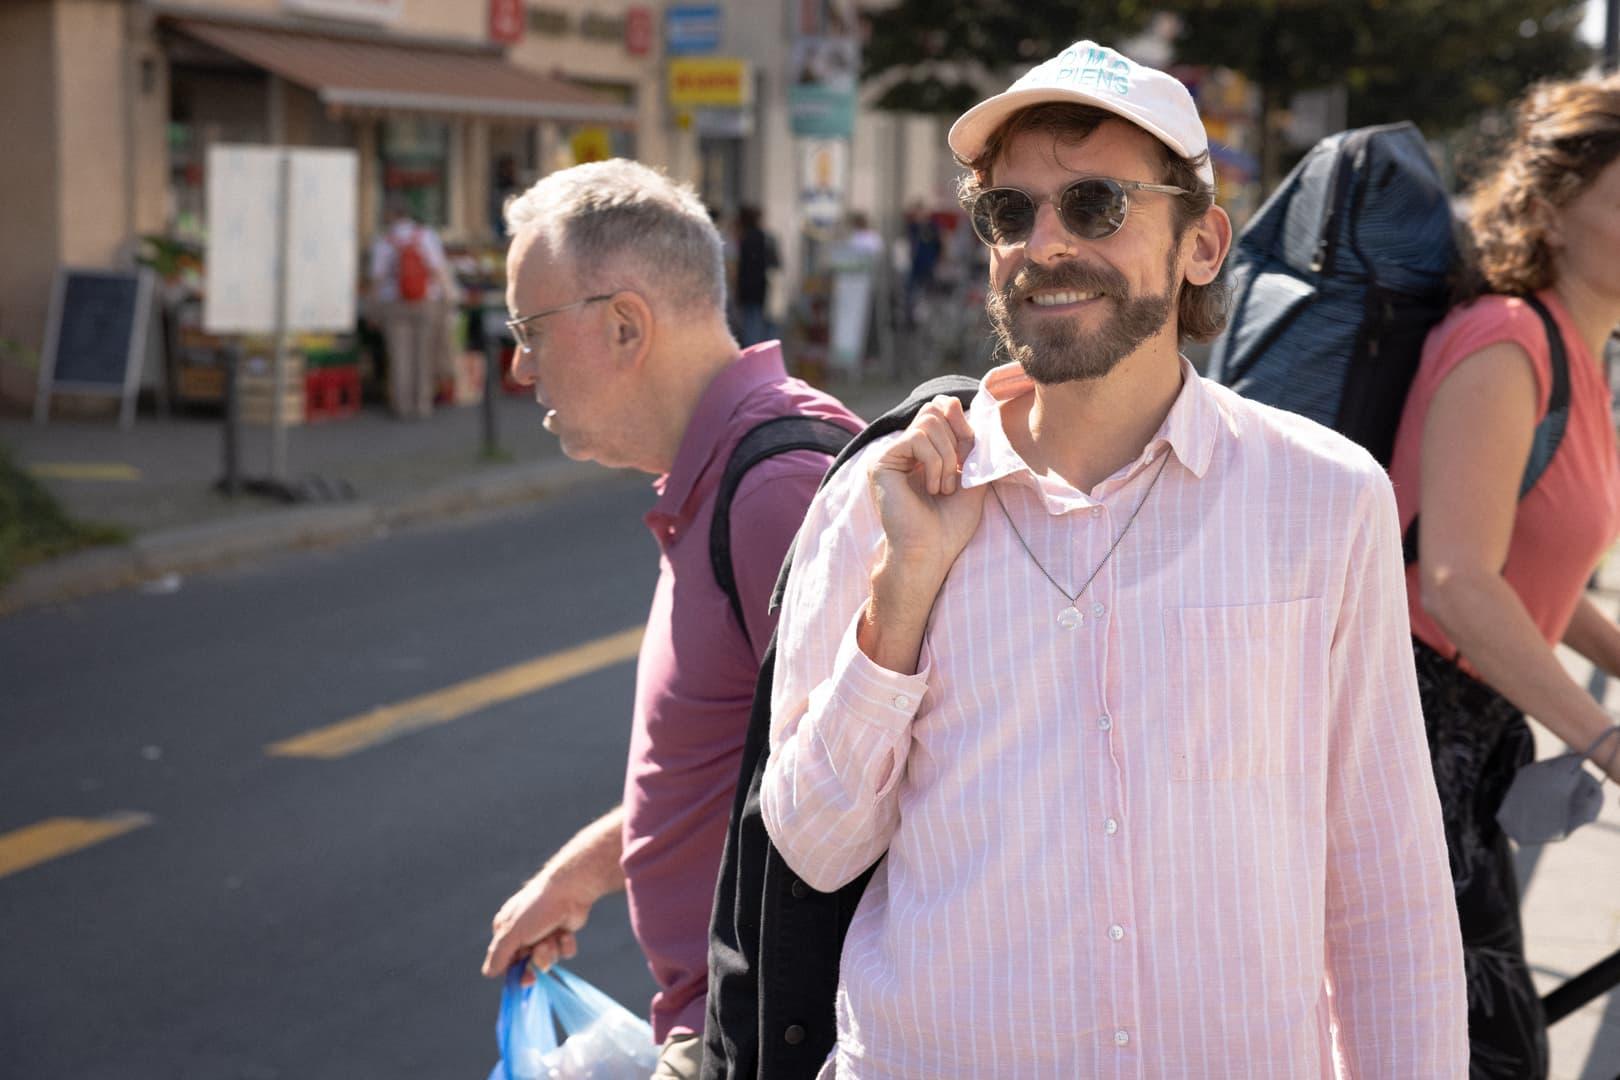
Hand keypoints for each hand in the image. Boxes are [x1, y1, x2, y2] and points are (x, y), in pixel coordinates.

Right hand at [481, 869, 592, 984]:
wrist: (570, 890)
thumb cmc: (536, 909)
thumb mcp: (512, 933)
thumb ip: (499, 955)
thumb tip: (488, 973)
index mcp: (506, 930)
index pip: (506, 960)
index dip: (516, 972)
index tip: (526, 981)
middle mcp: (524, 932)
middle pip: (528, 963)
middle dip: (537, 960)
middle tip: (540, 963)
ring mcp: (544, 933)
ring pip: (547, 958)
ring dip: (551, 951)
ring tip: (553, 936)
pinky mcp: (562, 933)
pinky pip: (564, 951)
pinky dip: (566, 944)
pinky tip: (566, 932)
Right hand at [868, 395, 986, 582]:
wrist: (930, 553)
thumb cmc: (949, 526)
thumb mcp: (972, 478)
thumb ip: (968, 442)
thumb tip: (954, 402)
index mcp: (921, 453)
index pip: (939, 411)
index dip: (958, 421)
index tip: (970, 447)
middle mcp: (902, 451)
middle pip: (933, 410)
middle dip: (956, 440)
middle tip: (956, 476)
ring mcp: (889, 455)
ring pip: (928, 422)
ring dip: (947, 457)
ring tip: (944, 488)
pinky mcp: (881, 462)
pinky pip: (917, 439)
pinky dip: (935, 463)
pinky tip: (931, 488)